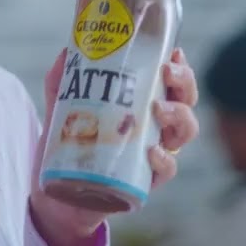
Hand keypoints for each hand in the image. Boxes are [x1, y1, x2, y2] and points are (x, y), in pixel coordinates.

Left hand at [29, 48, 199, 245]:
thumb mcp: (62, 108)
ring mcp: (155, 153)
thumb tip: (66, 52)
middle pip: (187, 100)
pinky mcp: (147, 181)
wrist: (58, 193)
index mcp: (144, 103)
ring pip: (186, 131)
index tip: (173, 52)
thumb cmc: (70, 143)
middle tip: (166, 73)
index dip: (180, 66)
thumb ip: (62, 81)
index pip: (172, 81)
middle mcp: (156, 127)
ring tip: (158, 107)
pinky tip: (151, 150)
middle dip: (184, 83)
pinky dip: (163, 158)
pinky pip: (167, 169)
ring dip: (179, 115)